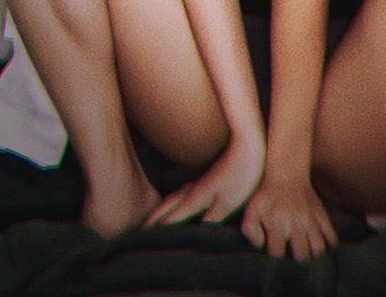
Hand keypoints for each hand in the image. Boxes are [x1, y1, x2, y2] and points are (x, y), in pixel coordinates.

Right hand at [144, 135, 264, 226]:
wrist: (246, 144)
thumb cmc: (240, 174)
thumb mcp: (227, 203)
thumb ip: (209, 222)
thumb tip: (196, 237)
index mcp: (193, 199)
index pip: (169, 219)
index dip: (156, 232)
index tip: (141, 241)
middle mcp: (191, 190)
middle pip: (165, 207)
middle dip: (152, 220)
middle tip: (139, 231)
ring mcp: (198, 182)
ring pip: (172, 197)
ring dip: (160, 209)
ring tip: (151, 219)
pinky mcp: (206, 178)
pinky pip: (182, 192)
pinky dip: (173, 200)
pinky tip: (177, 198)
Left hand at [241, 177, 337, 260]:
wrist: (287, 171)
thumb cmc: (267, 193)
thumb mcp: (252, 209)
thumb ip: (250, 229)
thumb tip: (260, 246)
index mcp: (277, 226)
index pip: (278, 256)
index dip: (277, 262)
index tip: (277, 259)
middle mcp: (296, 225)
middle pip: (301, 256)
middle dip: (297, 263)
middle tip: (295, 263)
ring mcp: (311, 220)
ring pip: (318, 248)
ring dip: (314, 257)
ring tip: (309, 258)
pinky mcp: (321, 214)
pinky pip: (331, 235)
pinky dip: (330, 245)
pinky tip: (323, 248)